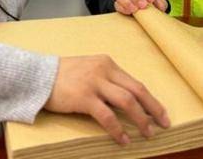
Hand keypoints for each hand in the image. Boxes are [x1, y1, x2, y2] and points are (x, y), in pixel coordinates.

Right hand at [45, 55, 169, 144]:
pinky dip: (117, 129)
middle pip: (137, 90)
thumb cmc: (63, 75)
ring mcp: (94, 83)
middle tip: (164, 123)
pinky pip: (107, 116)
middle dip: (153, 108)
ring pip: (126, 102)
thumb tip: (126, 102)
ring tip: (148, 133)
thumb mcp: (89, 70)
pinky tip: (123, 139)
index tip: (161, 112)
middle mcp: (104, 70)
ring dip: (140, 119)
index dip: (151, 99)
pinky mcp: (84, 97)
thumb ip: (106, 81)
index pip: (135, 82)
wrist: (38, 76)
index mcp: (107, 63)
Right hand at [113, 0, 167, 14]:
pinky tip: (129, 12)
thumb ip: (160, 2)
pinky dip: (122, 8)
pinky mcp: (117, 3)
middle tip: (143, 5)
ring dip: (126, 2)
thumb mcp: (158, 1)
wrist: (141, 8)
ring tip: (134, 10)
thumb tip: (161, 7)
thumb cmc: (150, 2)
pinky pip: (116, 3)